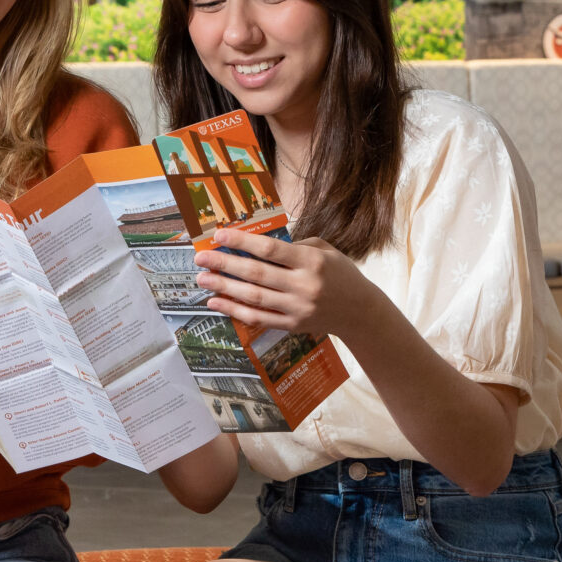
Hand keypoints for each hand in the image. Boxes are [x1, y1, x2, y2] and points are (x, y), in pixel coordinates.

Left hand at [194, 230, 363, 337]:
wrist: (360, 311)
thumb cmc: (340, 273)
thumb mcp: (324, 249)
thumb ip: (293, 245)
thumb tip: (255, 242)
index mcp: (312, 261)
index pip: (270, 249)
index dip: (242, 242)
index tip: (219, 235)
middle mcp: (303, 286)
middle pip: (257, 274)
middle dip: (225, 265)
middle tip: (200, 258)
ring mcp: (297, 308)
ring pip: (254, 297)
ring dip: (224, 288)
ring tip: (202, 279)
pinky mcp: (292, 325)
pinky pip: (258, 318)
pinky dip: (235, 310)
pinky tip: (216, 302)